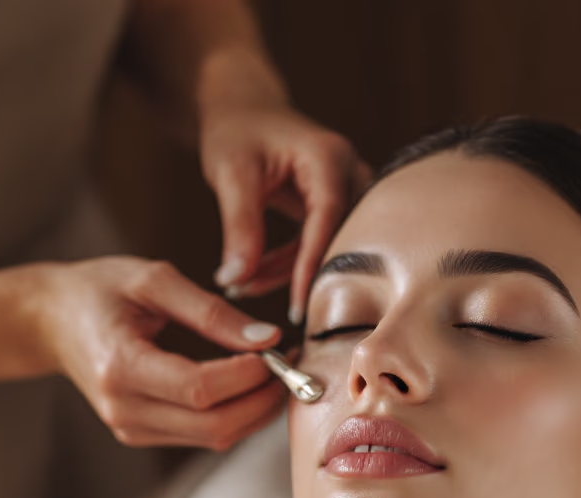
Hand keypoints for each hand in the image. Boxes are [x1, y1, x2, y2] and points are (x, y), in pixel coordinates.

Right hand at [29, 256, 287, 449]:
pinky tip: (250, 385)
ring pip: (214, 437)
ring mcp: (130, 428)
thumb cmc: (99, 290)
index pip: (199, 389)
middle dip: (263, 400)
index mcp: (119, 366)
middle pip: (213, 425)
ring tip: (277, 371)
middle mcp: (123, 408)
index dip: (247, 375)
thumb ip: (211, 310)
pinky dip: (236, 415)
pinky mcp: (141, 434)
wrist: (50, 319)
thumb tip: (267, 339)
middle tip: (291, 367)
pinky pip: (202, 435)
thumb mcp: (154, 280)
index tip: (278, 349)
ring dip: (256, 411)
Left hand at [199, 102, 372, 323]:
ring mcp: (346, 189)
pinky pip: (319, 243)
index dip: (312, 266)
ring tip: (240, 285)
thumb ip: (239, 228)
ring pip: (327, 246)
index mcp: (329, 157)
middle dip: (299, 275)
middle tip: (265, 307)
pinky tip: (253, 274)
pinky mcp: (335, 205)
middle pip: (337, 238)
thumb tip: (234, 280)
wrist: (243, 107)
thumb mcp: (231, 174)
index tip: (298, 308)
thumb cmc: (237, 130)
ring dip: (287, 271)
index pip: (330, 221)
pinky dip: (288, 262)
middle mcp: (349, 172)